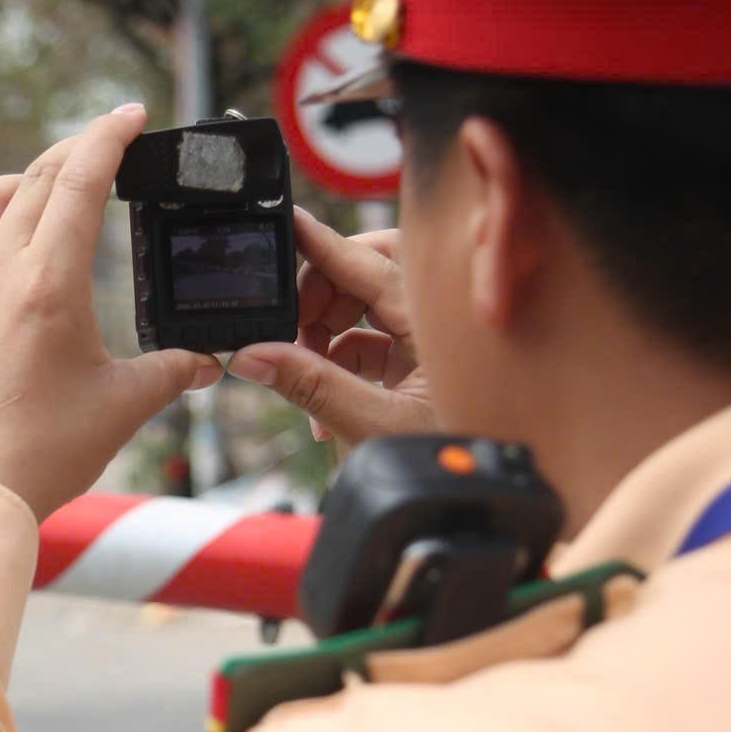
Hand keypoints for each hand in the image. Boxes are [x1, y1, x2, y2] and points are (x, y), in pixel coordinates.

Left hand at [0, 106, 224, 521]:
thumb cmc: (39, 456)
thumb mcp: (120, 409)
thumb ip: (169, 374)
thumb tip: (206, 364)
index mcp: (46, 283)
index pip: (81, 181)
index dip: (108, 137)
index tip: (130, 114)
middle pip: (35, 181)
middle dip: (75, 151)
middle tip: (104, 141)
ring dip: (22, 186)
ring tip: (47, 193)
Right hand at [225, 206, 438, 450]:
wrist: (477, 507)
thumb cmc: (448, 467)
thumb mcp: (370, 428)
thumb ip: (309, 386)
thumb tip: (253, 355)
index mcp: (435, 325)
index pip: (369, 266)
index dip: (323, 245)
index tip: (287, 224)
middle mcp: (435, 323)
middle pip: (367, 275)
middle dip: (320, 295)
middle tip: (287, 328)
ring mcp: (426, 344)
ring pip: (363, 309)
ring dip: (323, 332)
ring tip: (299, 374)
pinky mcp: (416, 367)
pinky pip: (368, 341)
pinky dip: (337, 360)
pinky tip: (319, 399)